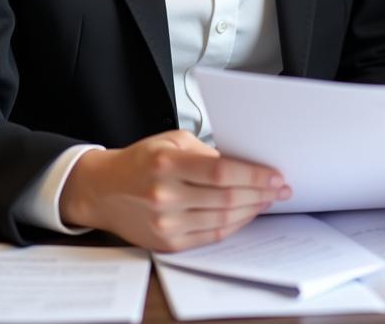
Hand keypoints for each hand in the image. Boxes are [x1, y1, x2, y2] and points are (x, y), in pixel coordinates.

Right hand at [58, 130, 290, 250]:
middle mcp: (165, 197)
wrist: (103, 190)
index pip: (222, 172)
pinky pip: (211, 236)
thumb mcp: (172, 141)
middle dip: (261, 193)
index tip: (275, 174)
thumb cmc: (141, 160)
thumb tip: (244, 164)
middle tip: (281, 187)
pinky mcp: (167, 243)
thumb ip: (207, 153)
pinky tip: (247, 214)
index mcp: (167, 165)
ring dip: (252, 210)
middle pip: (226, 199)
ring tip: (269, 199)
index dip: (254, 175)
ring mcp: (165, 224)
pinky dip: (234, 225)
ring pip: (222, 220)